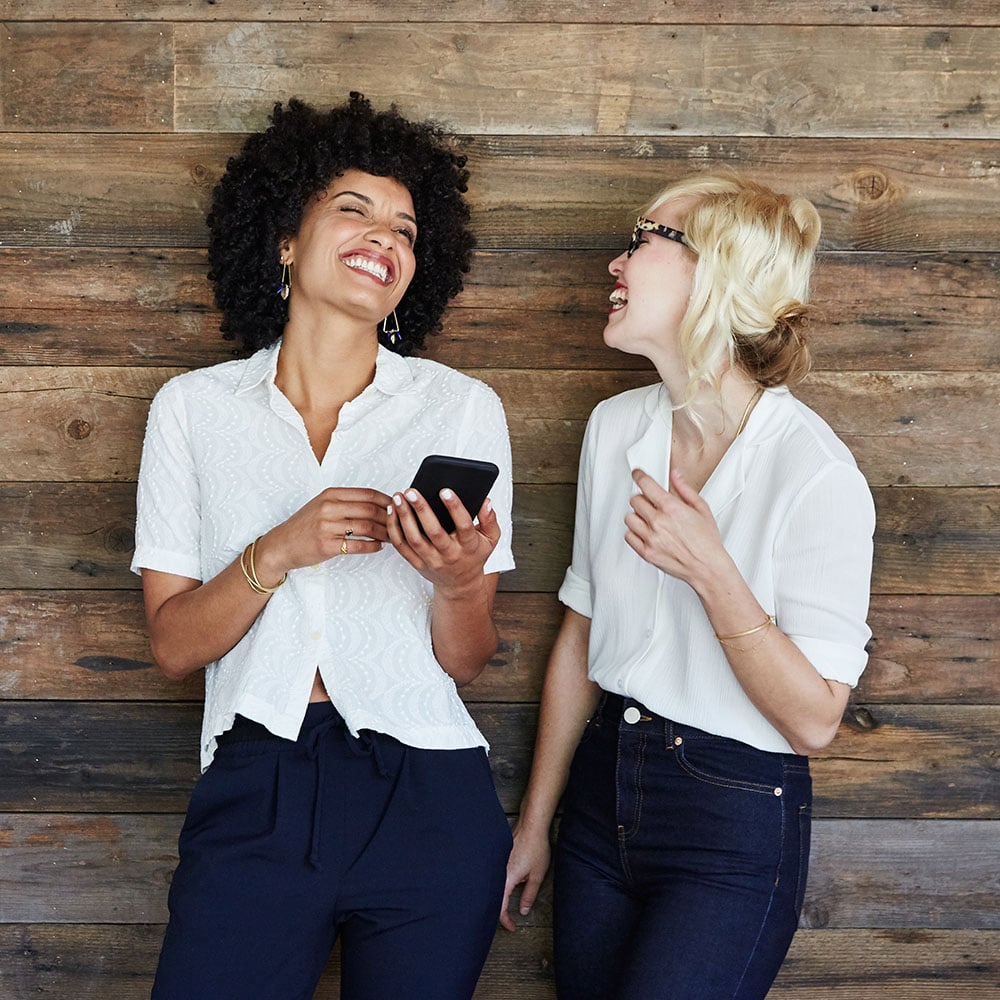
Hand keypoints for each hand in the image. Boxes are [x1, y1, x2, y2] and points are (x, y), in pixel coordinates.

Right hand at [254, 486, 390, 582]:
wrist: (281, 544)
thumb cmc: (305, 525)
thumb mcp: (323, 505)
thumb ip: (347, 502)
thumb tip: (378, 502)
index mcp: (331, 494)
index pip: (368, 494)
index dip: (387, 500)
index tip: (399, 506)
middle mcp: (329, 507)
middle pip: (371, 510)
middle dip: (390, 517)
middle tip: (401, 524)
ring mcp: (327, 526)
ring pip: (367, 527)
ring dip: (385, 533)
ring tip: (393, 537)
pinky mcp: (327, 545)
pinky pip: (358, 545)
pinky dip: (373, 546)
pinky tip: (379, 546)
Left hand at [387, 487, 499, 593]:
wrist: (460, 584)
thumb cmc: (473, 556)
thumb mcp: (490, 539)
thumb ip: (490, 519)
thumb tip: (485, 501)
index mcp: (468, 546)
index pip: (463, 525)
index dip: (455, 508)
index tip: (445, 490)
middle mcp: (449, 555)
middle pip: (433, 532)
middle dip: (421, 509)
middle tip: (411, 491)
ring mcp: (431, 561)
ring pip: (413, 539)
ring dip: (403, 517)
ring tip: (398, 498)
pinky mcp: (417, 563)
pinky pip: (401, 546)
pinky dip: (394, 528)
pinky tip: (392, 511)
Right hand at [499, 821, 550, 931]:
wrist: (531, 825)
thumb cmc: (535, 847)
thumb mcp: (537, 876)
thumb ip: (529, 895)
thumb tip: (522, 910)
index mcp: (506, 879)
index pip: (500, 907)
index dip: (505, 921)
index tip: (512, 927)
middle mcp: (498, 872)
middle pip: (493, 898)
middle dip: (499, 912)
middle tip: (509, 921)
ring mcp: (498, 864)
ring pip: (494, 887)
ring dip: (499, 899)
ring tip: (507, 908)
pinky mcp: (500, 858)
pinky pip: (496, 877)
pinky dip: (499, 887)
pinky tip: (505, 888)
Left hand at [625, 468, 728, 587]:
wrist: (707, 568)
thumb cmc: (707, 542)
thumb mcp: (702, 509)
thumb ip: (685, 489)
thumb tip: (675, 475)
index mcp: (671, 508)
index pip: (646, 485)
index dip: (639, 476)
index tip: (637, 474)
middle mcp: (658, 522)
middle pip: (635, 500)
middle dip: (643, 499)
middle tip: (651, 503)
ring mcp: (650, 538)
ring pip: (629, 517)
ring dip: (637, 516)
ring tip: (649, 519)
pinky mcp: (646, 552)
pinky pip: (629, 536)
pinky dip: (634, 532)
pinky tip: (646, 532)